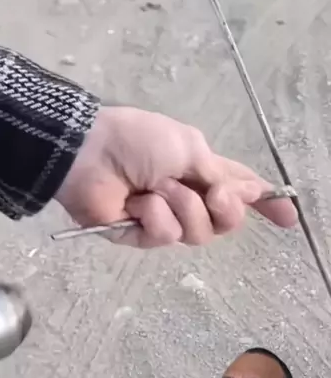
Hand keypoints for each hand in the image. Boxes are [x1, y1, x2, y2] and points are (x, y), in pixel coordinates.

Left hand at [56, 106, 297, 247]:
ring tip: (157, 188)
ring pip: (199, 233)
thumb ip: (220, 174)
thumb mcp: (189, 146)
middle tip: (210, 192)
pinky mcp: (140, 236)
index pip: (240, 189)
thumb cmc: (137, 140)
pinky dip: (155, 217)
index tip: (288, 218)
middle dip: (225, 208)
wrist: (89, 154)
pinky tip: (137, 204)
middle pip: (226, 221)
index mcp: (200, 169)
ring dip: (183, 206)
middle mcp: (186, 196)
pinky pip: (166, 237)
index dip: (265, 202)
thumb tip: (248, 191)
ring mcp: (164, 218)